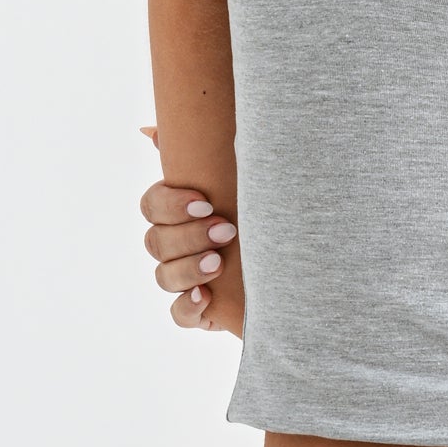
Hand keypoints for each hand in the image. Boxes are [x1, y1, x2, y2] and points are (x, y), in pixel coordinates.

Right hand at [139, 127, 241, 335]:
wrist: (297, 262)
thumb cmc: (261, 211)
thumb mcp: (238, 179)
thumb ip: (199, 153)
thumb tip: (150, 131)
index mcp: (177, 213)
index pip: (151, 206)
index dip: (170, 205)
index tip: (205, 202)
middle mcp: (174, 247)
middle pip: (155, 241)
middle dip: (189, 236)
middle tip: (227, 230)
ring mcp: (183, 282)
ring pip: (163, 276)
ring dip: (189, 268)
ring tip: (220, 263)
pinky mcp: (197, 312)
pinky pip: (178, 315)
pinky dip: (187, 307)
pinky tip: (205, 297)